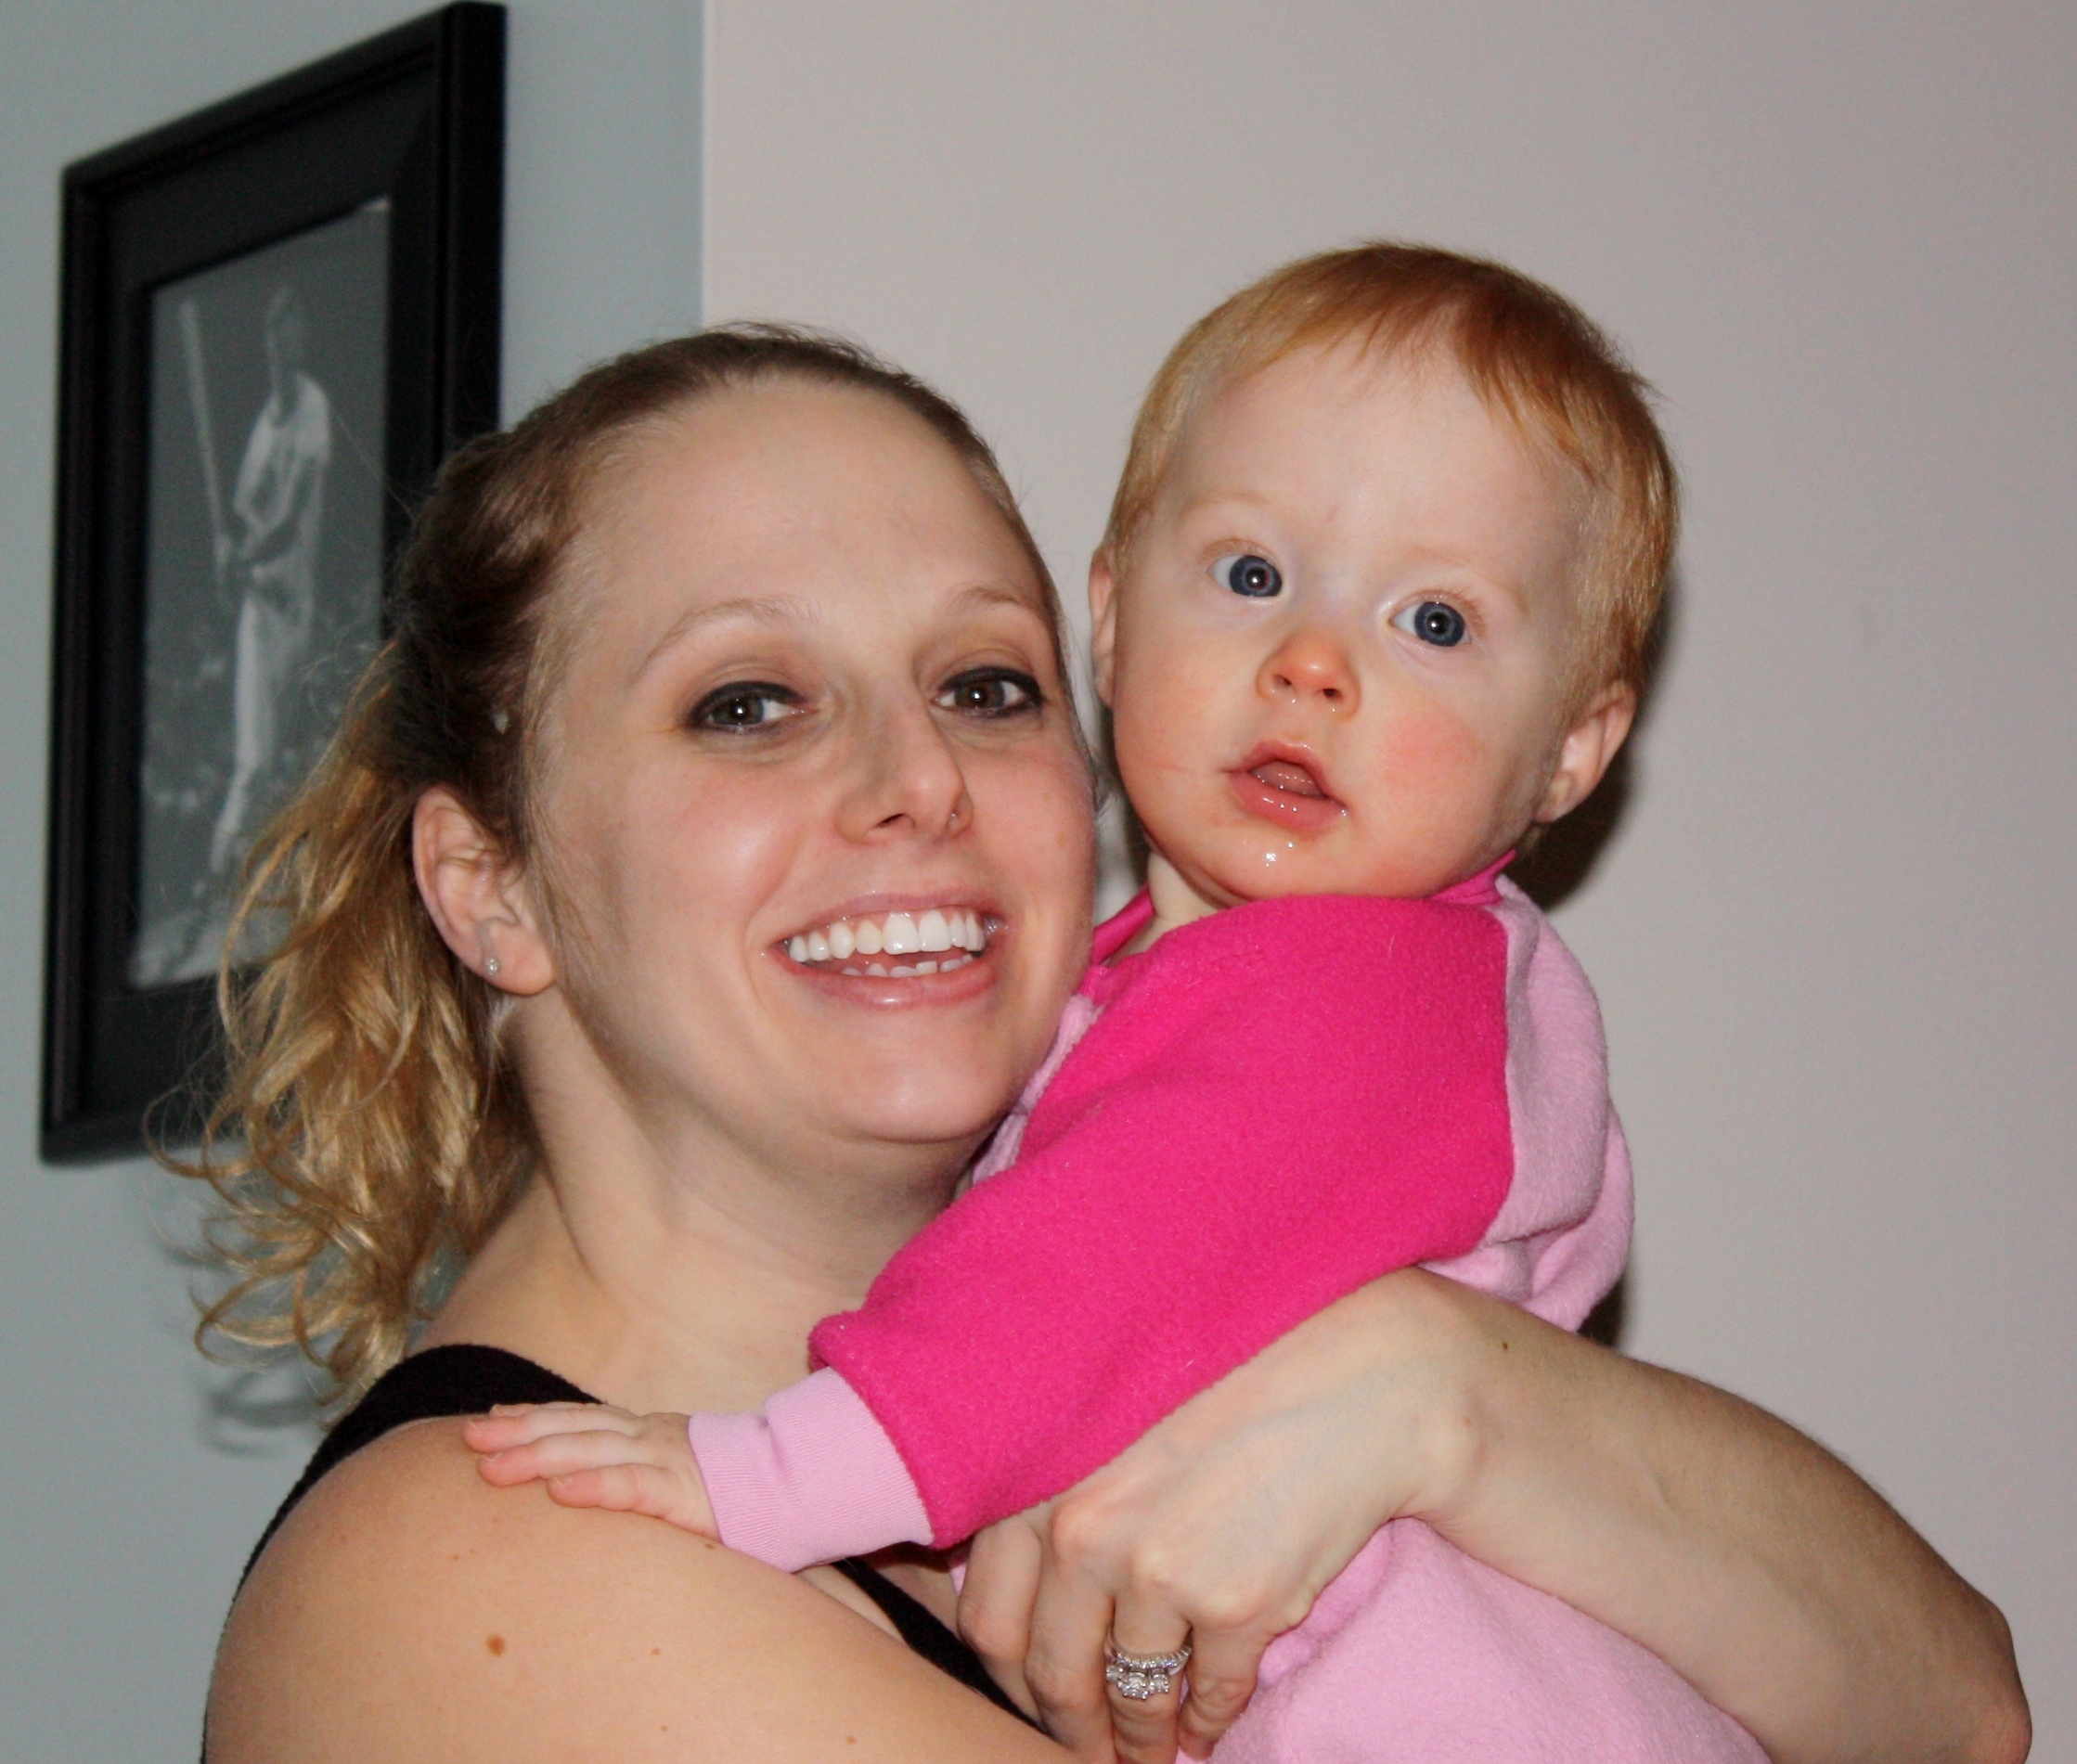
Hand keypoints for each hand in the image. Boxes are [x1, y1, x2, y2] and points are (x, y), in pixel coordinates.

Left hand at [462, 1401, 719, 1536]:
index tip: (488, 1417)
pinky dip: (597, 1486)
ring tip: (493, 1467)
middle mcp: (651, 1438)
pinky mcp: (686, 1495)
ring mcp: (667, 1461)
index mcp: (647, 1431)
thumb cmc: (737, 1485)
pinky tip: (562, 1492)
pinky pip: (634, 1489)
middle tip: (467, 1438)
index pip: (581, 1417)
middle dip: (518, 1433)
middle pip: (574, 1429)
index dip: (534, 1416)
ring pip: (593, 1453)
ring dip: (539, 1456)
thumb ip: (636, 1465)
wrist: (803, 1484)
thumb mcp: (677, 1466)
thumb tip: (584, 1474)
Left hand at [959, 1274, 1468, 1761]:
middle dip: (1069, 1725)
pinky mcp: (1235, 1606)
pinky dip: (1205, 1725)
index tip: (1033, 1693)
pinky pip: (1209, 1697)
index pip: (988, 1619)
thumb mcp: (1105, 1421)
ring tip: (1147, 1751)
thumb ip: (1044, 1499)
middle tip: (1087, 1748)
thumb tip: (1009, 1600)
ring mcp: (1158, 1571)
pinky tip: (1206, 1726)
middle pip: (1050, 1674)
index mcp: (1037, 1480)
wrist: (1347, 1381)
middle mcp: (1081, 1530)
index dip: (1011, 1675)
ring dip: (1139, 1739)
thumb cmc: (1223, 1384)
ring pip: (1131, 1697)